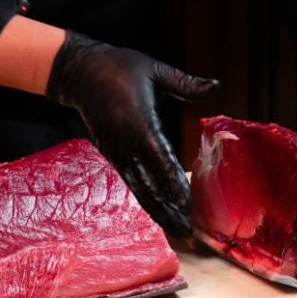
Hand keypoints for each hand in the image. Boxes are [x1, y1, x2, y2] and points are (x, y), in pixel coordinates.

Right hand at [45, 31, 217, 236]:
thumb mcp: (154, 69)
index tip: (187, 201)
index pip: (159, 156)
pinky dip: (145, 198)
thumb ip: (185, 83)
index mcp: (138, 120)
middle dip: (168, 206)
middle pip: (149, 181)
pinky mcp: (111, 154)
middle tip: (187, 230)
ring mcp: (116, 150)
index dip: (172, 180)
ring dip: (158, 209)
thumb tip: (216, 85)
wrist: (80, 72)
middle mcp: (125, 141)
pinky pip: (130, 180)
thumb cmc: (120, 67)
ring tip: (177, 229)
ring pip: (138, 186)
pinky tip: (159, 211)